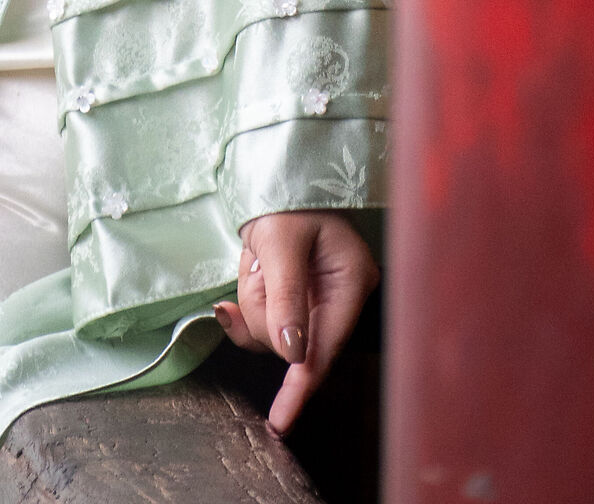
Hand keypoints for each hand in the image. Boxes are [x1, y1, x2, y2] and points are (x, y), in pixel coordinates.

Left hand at [213, 211, 378, 433]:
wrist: (278, 171)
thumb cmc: (287, 198)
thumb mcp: (280, 242)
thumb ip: (286, 297)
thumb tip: (292, 354)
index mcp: (352, 282)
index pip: (324, 348)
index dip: (300, 387)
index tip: (281, 421)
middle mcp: (341, 297)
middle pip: (293, 342)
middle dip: (262, 309)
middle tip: (258, 264)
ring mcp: (320, 299)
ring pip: (274, 332)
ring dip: (254, 297)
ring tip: (257, 258)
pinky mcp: (300, 298)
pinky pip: (268, 320)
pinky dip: (250, 302)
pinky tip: (242, 279)